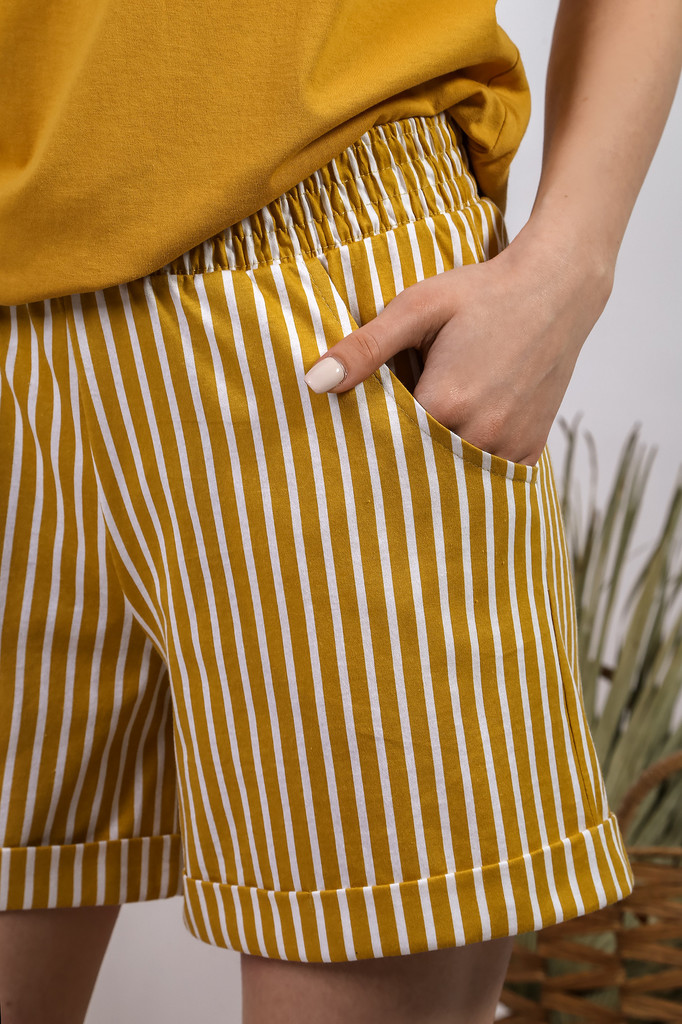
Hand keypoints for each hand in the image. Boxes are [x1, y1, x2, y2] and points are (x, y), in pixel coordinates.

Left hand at [304, 224, 613, 466]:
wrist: (556, 288)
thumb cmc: (481, 293)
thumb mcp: (417, 307)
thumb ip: (365, 347)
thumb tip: (313, 381)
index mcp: (446, 403)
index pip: (388, 446)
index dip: (369, 442)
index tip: (356, 437)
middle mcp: (482, 433)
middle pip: (422, 466)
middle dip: (402, 460)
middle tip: (386, 448)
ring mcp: (512, 445)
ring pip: (457, 477)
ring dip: (438, 466)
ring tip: (425, 443)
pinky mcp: (533, 448)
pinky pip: (492, 476)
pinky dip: (472, 467)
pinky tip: (459, 443)